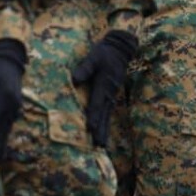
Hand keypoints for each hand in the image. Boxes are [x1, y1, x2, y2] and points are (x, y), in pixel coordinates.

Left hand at [0, 39, 25, 165]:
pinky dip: (5, 137)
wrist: (10, 61)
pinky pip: (9, 126)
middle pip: (3, 130)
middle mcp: (12, 106)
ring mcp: (15, 108)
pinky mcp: (15, 109)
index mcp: (5, 98)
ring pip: (7, 130)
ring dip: (2, 146)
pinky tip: (2, 146)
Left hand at [70, 30, 136, 147]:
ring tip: (101, 145)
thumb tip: (75, 80)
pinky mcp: (111, 95)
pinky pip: (108, 112)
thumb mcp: (93, 57)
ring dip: (104, 130)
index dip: (94, 116)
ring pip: (107, 115)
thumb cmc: (104, 53)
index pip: (97, 103)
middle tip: (98, 145)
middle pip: (103, 114)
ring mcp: (112, 95)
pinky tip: (103, 132)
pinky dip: (106, 123)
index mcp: (104, 84)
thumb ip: (85, 68)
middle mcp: (109, 92)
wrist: (120, 50)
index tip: (91, 128)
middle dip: (100, 130)